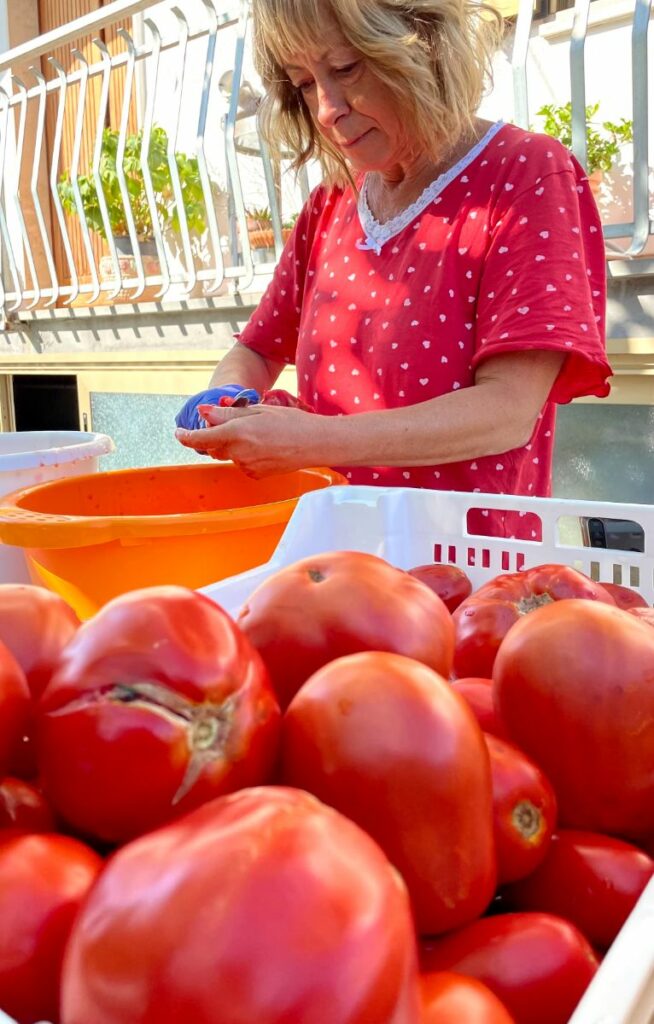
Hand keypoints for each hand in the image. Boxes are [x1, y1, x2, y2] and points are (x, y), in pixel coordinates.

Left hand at [175, 403, 328, 477]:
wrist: (315, 443)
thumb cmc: (290, 422)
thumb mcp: (257, 411)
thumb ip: (228, 414)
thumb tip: (205, 413)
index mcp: (237, 433)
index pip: (201, 438)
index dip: (186, 436)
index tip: (178, 433)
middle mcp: (239, 453)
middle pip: (214, 446)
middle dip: (215, 436)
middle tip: (232, 422)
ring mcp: (247, 466)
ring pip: (229, 454)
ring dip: (233, 444)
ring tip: (257, 433)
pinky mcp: (256, 475)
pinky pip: (242, 463)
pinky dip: (245, 454)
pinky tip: (264, 446)